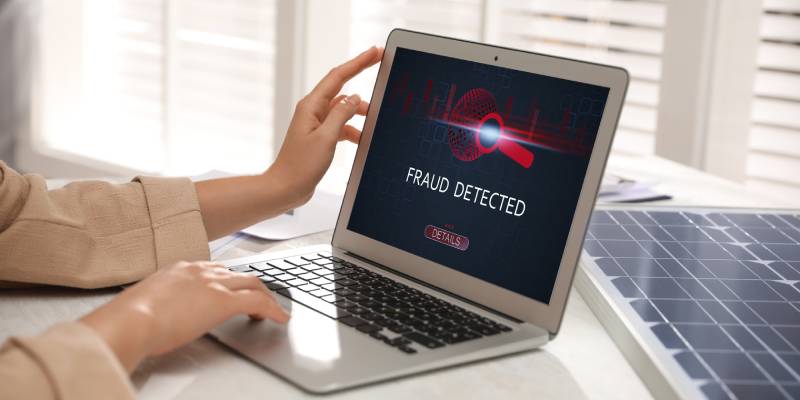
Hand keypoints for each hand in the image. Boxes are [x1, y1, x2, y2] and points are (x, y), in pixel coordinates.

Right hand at [80, 261, 288, 371]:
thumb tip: (161, 314)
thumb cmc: (129, 318)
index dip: (228, 280)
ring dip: (266, 297)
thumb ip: (161, 302)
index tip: (232, 288)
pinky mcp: (223, 301)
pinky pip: (258, 303)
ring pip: (252, 284)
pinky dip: (273, 310)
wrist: (130, 320)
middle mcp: (200, 271)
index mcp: (180, 268)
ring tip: (273, 310)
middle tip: (261, 299)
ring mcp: (213, 284)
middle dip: (252, 286)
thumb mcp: (147, 302)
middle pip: (238, 273)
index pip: (214, 269)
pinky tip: (280, 319)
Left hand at [267, 46, 382, 204]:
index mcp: (311, 106)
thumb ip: (342, 115)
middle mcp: (313, 111)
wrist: (285, 188)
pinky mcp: (320, 137)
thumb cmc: (300, 166)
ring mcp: (316, 124)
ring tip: (375, 121)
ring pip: (343, 110)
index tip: (375, 52)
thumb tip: (355, 98)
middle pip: (342, 89)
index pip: (339, 76)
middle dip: (362, 83)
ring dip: (359, 114)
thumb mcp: (326, 138)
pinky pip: (341, 126)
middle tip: (383, 76)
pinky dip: (353, 130)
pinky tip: (362, 139)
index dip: (359, 62)